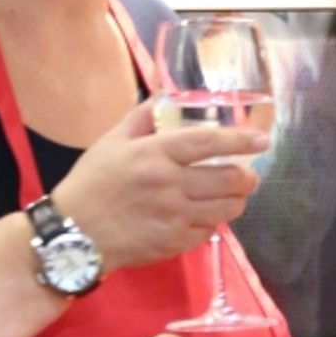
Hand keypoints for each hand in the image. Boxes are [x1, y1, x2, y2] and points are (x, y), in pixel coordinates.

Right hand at [53, 98, 267, 269]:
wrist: (74, 235)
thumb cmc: (92, 183)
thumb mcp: (112, 141)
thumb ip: (143, 117)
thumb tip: (166, 94)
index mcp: (155, 155)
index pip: (208, 143)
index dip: (239, 141)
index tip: (261, 141)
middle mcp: (169, 185)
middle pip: (228, 179)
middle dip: (247, 176)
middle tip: (248, 174)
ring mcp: (174, 217)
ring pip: (227, 208)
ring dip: (237, 200)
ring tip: (233, 194)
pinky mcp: (174, 243)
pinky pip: (209, 230)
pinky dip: (214, 221)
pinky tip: (205, 215)